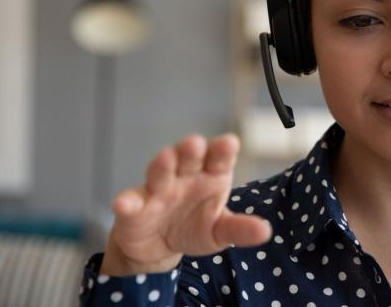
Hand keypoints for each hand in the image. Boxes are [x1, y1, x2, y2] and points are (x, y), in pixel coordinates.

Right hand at [100, 134, 271, 275]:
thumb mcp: (220, 232)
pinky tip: (124, 204)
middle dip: (191, 149)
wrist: (159, 247)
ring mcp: (158, 189)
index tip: (229, 143)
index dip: (223, 150)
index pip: (219, 158)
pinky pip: (130, 202)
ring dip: (162, 164)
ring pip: (159, 172)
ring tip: (165, 158)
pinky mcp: (134, 207)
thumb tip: (265, 232)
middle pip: (189, 157)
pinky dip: (126, 202)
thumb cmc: (195, 227)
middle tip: (196, 143)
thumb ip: (240, 229)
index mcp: (211, 176)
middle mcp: (185, 176)